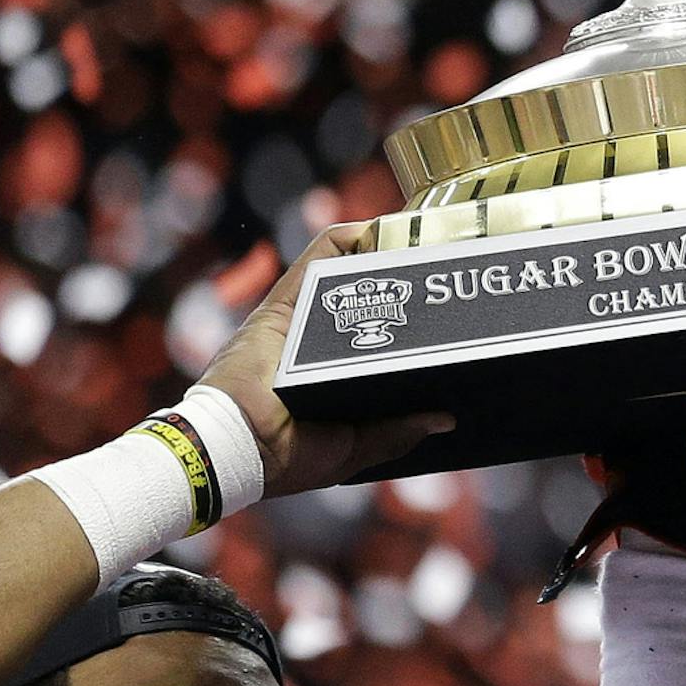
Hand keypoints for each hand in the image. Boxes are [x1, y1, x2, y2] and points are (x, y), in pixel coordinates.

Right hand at [197, 226, 453, 497]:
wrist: (238, 449)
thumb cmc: (285, 459)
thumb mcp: (352, 449)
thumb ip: (394, 433)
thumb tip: (443, 419)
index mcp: (331, 378)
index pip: (374, 343)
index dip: (408, 330)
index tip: (447, 323)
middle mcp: (315, 344)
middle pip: (364, 303)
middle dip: (401, 289)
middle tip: (441, 281)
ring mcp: (299, 322)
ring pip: (343, 277)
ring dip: (379, 257)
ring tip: (423, 246)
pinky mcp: (283, 306)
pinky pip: (314, 261)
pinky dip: (342, 239)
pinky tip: (376, 226)